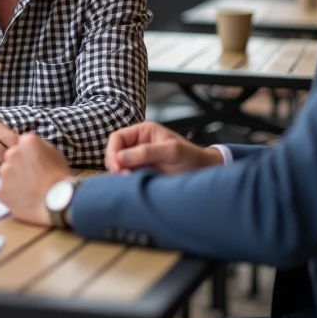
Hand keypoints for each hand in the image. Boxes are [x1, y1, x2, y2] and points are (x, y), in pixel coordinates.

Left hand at [0, 133, 71, 226]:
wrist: (59, 202)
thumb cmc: (60, 178)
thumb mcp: (55, 153)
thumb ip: (39, 147)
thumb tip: (32, 149)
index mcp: (27, 141)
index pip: (23, 144)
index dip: (30, 154)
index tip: (36, 163)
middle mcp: (12, 154)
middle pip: (12, 157)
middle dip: (20, 165)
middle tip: (33, 177)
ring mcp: (5, 173)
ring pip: (7, 174)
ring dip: (15, 179)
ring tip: (30, 189)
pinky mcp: (1, 190)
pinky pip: (4, 190)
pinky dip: (12, 195)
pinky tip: (25, 199)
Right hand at [104, 122, 222, 174]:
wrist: (203, 173)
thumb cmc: (191, 157)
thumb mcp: (171, 151)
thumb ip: (147, 152)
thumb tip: (121, 158)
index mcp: (143, 132)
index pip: (117, 138)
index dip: (113, 151)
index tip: (117, 165)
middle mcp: (138, 144)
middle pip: (114, 152)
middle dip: (115, 164)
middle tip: (123, 176)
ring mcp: (138, 160)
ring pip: (118, 166)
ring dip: (120, 174)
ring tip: (130, 180)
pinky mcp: (141, 173)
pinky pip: (126, 176)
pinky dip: (125, 181)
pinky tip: (132, 185)